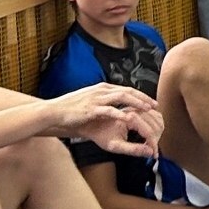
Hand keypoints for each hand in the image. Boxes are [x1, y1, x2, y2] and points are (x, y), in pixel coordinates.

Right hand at [45, 83, 163, 154]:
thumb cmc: (72, 110)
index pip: (126, 89)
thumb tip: (116, 106)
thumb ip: (104, 102)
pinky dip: (120, 113)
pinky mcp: (90, 109)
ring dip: (137, 102)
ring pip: (121, 97)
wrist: (53, 112)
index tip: (152, 102)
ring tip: (148, 109)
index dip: (141, 95)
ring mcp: (96, 98)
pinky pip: (109, 110)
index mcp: (102, 89)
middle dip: (143, 98)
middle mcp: (101, 91)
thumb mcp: (91, 102)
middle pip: (128, 91)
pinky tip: (130, 119)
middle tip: (155, 105)